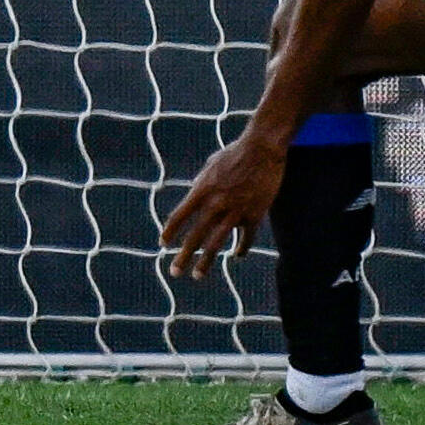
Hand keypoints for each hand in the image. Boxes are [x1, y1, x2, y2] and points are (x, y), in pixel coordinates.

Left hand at [160, 128, 287, 279]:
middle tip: (174, 272)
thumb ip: (202, 186)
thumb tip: (196, 203)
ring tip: (197, 275)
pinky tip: (237, 256)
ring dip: (206, 261)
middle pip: (195, 235)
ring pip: (217, 243)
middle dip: (183, 256)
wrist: (262, 150)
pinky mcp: (255, 215)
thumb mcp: (210, 167)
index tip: (162, 244)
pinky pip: (246, 238)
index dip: (169, 231)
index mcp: (201, 189)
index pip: (179, 216)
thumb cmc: (234, 154)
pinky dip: (242, 248)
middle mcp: (216, 203)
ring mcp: (236, 211)